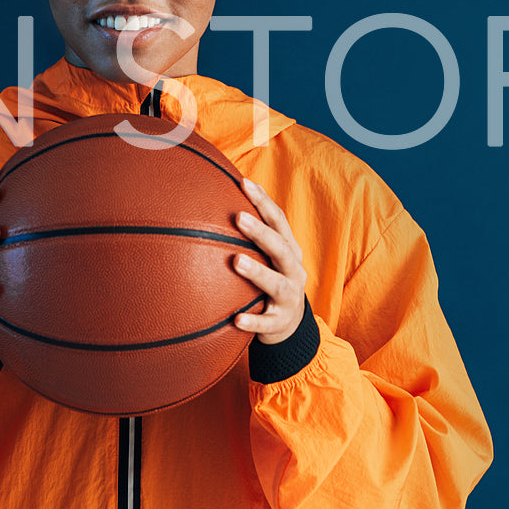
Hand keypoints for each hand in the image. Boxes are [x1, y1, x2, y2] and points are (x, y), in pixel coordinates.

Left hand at [232, 177, 308, 344]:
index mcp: (290, 251)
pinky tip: (236, 319)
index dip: (264, 202)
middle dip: (261, 232)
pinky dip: (253, 322)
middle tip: (238, 217)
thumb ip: (250, 235)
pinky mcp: (280, 323)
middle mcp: (294, 271)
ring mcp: (289, 298)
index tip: (244, 183)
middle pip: (281, 248)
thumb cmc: (271, 279)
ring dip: (257, 272)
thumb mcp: (268, 257)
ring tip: (237, 261)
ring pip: (276, 284)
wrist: (288, 325)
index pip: (279, 222)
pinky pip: (267, 323)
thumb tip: (214, 197)